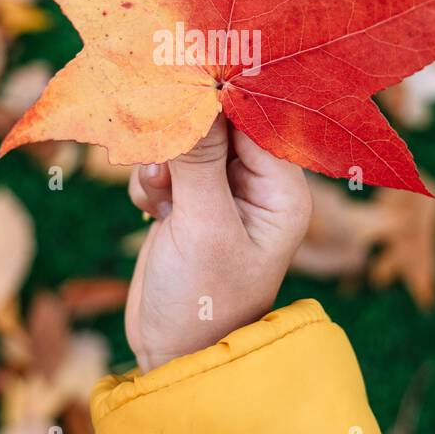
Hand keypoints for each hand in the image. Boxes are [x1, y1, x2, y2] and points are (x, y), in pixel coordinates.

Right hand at [124, 114, 311, 371]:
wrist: (173, 357)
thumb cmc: (203, 302)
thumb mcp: (203, 228)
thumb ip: (198, 160)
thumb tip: (195, 93)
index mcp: (282, 191)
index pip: (256, 118)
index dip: (218, 96)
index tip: (179, 76)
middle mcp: (258, 188)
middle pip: (219, 124)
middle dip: (184, 128)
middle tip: (156, 139)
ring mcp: (222, 195)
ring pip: (187, 141)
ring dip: (164, 157)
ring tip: (157, 191)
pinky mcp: (189, 205)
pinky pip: (168, 165)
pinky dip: (153, 178)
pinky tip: (152, 208)